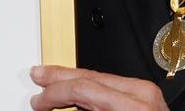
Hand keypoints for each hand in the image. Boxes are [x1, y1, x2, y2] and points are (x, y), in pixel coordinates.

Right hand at [30, 65, 168, 110]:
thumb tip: (59, 109)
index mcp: (134, 107)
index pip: (84, 88)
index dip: (56, 94)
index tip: (39, 102)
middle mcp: (141, 95)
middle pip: (90, 77)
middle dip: (60, 78)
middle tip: (39, 77)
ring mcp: (145, 94)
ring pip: (100, 77)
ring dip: (73, 80)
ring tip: (52, 80)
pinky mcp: (145, 97)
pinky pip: (111, 86)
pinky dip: (90, 88)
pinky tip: (76, 91)